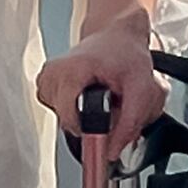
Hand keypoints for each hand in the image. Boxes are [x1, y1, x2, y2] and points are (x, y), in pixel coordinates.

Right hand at [38, 16, 165, 152]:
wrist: (116, 35)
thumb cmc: (127, 54)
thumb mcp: (142, 88)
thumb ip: (130, 123)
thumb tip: (111, 152)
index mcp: (71, 70)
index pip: (71, 119)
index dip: (91, 132)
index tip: (105, 132)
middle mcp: (53, 73)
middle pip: (69, 123)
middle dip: (93, 124)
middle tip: (110, 104)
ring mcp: (46, 78)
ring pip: (64, 121)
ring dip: (84, 117)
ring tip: (99, 97)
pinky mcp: (45, 85)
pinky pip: (59, 113)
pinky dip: (76, 110)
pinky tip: (87, 95)